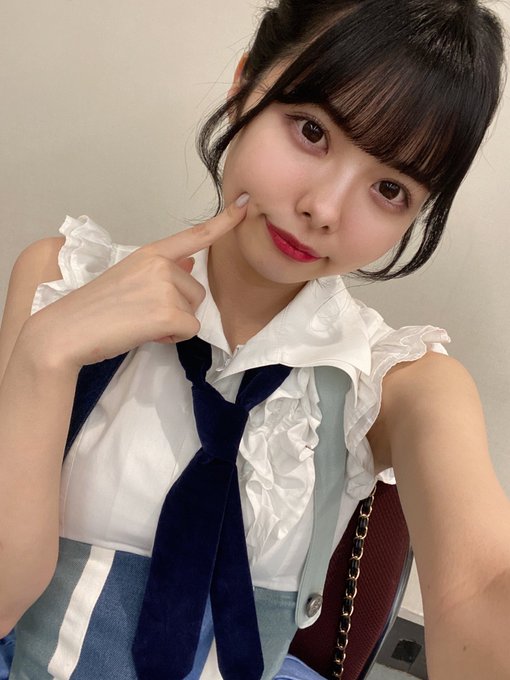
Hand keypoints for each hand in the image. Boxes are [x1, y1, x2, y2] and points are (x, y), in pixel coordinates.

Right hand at [27, 194, 249, 369]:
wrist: (65, 331)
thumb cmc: (93, 308)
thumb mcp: (129, 278)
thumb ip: (163, 269)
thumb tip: (190, 261)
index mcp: (150, 253)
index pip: (194, 235)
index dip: (224, 221)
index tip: (246, 205)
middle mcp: (161, 264)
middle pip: (196, 290)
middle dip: (176, 307)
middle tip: (141, 313)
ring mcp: (166, 287)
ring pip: (194, 311)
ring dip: (174, 322)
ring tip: (140, 321)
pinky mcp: (169, 313)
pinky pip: (189, 330)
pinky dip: (172, 336)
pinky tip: (145, 332)